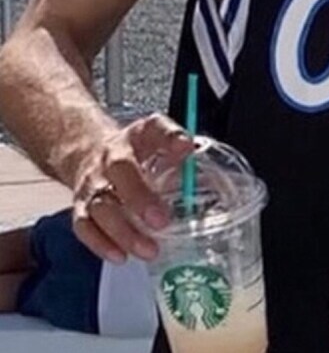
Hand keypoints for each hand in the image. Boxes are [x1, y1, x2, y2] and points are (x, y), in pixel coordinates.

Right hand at [72, 114, 194, 263]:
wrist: (89, 153)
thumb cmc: (132, 151)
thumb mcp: (157, 139)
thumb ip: (176, 147)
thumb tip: (191, 153)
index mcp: (138, 136)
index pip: (156, 129)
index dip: (170, 137)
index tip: (185, 148)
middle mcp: (111, 156)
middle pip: (121, 171)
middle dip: (139, 198)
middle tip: (161, 221)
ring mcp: (92, 182)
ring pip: (101, 205)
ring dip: (123, 231)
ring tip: (148, 249)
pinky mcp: (80, 206)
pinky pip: (84, 226)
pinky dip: (101, 243)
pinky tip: (120, 256)